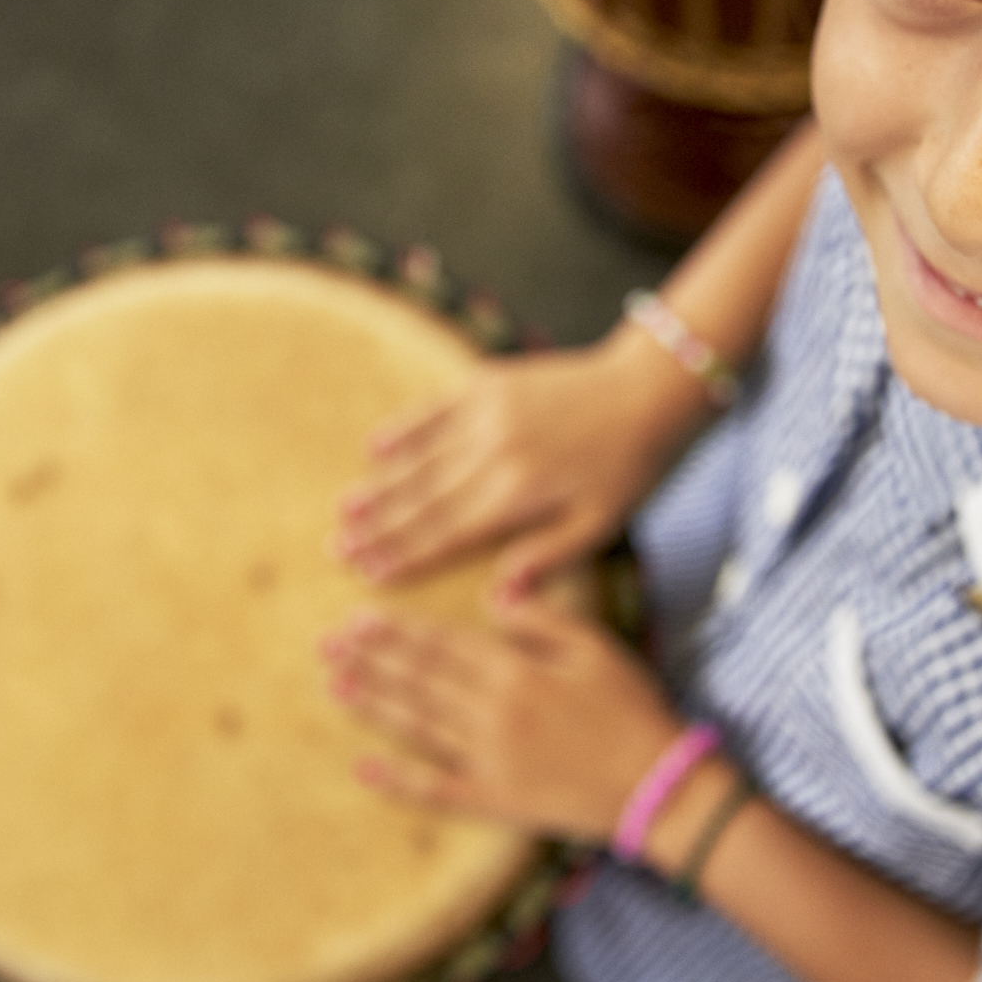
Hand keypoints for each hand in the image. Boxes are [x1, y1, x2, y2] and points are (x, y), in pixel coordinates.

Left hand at [320, 594, 682, 841]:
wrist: (657, 786)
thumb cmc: (633, 708)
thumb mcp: (597, 647)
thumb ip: (542, 620)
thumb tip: (493, 595)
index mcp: (516, 672)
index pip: (442, 645)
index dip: (397, 631)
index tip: (358, 616)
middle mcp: (491, 714)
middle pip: (419, 681)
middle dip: (371, 661)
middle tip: (326, 643)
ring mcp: (488, 760)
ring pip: (417, 727)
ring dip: (373, 707)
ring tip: (334, 685)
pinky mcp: (494, 799)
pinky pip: (436, 791)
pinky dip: (397, 783)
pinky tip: (362, 770)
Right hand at [335, 327, 709, 595]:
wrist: (645, 391)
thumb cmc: (628, 467)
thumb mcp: (599, 524)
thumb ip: (546, 556)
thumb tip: (497, 598)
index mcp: (519, 494)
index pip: (448, 533)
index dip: (405, 554)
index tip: (368, 574)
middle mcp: (494, 453)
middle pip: (423, 498)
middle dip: (377, 527)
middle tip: (336, 547)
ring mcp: (488, 413)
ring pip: (421, 457)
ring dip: (379, 484)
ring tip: (344, 509)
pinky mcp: (490, 382)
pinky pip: (434, 409)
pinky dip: (402, 428)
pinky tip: (373, 446)